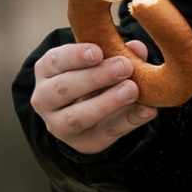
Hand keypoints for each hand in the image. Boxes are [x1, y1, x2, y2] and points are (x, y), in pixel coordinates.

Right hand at [31, 35, 147, 154]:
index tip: (98, 51)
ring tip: (132, 89)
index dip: (75, 56)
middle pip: (64, 88)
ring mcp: (59, 124)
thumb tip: (137, 48)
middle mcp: (45, 98)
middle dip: (95, 77)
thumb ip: (117, 53)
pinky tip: (147, 110)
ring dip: (107, 102)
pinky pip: (106, 132)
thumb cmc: (91, 78)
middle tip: (124, 66)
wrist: (87, 116)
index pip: (54, 61)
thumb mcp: (99, 63)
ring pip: (77, 116)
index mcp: (47, 71)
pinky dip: (130, 120)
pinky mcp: (83, 142)